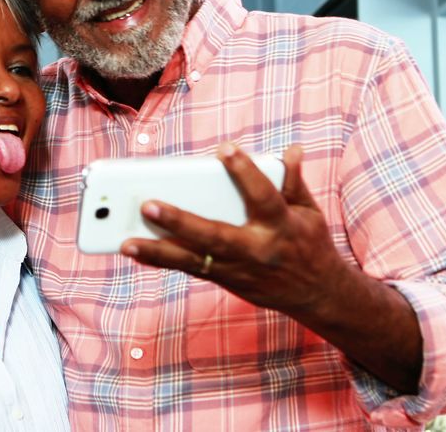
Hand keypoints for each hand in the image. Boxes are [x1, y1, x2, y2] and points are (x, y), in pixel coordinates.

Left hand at [121, 143, 346, 314]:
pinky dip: (161, 260)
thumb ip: (293, 182)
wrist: (319, 295)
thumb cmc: (310, 244)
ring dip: (157, 250)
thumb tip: (290, 151)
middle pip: (215, 236)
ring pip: (194, 260)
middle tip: (148, 204)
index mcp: (282, 226)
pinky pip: (189, 269)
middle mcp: (256, 249)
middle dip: (180, 221)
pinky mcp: (225, 280)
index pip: (263, 196)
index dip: (245, 172)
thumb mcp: (309, 211)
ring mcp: (238, 269)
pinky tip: (134, 249)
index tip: (224, 149)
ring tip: (125, 240)